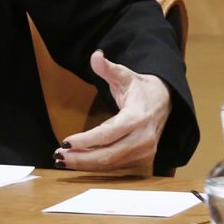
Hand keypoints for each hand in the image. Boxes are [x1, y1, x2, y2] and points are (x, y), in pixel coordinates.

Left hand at [54, 50, 171, 171]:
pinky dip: (96, 167)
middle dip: (81, 158)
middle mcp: (144, 139)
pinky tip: (79, 162)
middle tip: (58, 155)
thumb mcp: (125, 75)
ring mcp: (145, 152)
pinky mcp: (143, 160)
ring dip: (86, 164)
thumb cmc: (140, 88)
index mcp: (138, 118)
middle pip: (108, 155)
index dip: (86, 140)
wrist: (165, 102)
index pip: (109, 134)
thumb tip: (96, 56)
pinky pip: (116, 167)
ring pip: (111, 164)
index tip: (66, 142)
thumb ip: (108, 68)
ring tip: (63, 160)